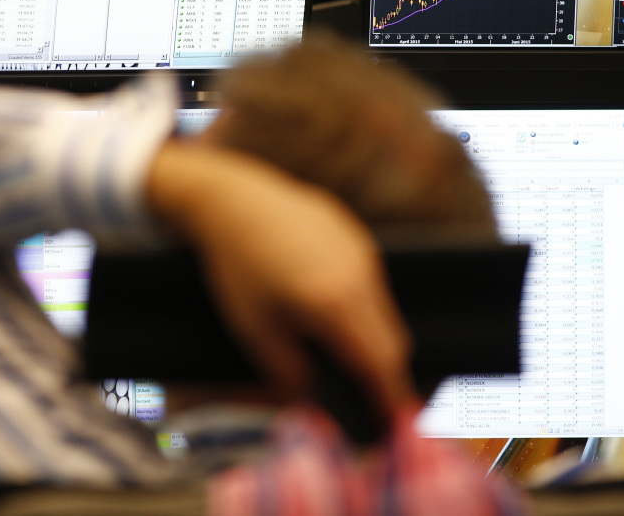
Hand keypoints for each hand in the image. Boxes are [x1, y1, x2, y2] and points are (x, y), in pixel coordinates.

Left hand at [147, 139, 416, 420]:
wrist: (231, 199)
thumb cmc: (237, 268)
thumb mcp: (256, 332)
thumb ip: (292, 376)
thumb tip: (316, 404)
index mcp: (337, 304)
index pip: (381, 364)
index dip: (391, 399)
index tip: (391, 424)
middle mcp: (361, 276)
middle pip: (392, 341)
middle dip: (384, 374)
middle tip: (370, 399)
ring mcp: (363, 251)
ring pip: (384, 310)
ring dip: (373, 339)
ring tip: (346, 356)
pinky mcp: (355, 235)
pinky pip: (371, 282)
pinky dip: (362, 307)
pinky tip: (330, 310)